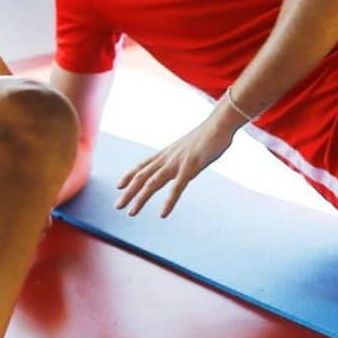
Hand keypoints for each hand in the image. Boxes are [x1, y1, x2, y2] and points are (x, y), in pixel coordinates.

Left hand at [115, 114, 235, 217]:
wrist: (219, 123)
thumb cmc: (208, 135)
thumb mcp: (189, 147)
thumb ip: (181, 156)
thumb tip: (182, 162)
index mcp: (167, 153)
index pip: (142, 165)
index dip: (129, 176)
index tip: (118, 186)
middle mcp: (167, 158)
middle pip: (142, 176)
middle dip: (128, 192)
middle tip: (117, 206)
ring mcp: (177, 163)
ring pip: (153, 183)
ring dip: (141, 198)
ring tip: (131, 212)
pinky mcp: (190, 168)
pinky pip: (177, 187)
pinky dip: (169, 201)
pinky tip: (163, 213)